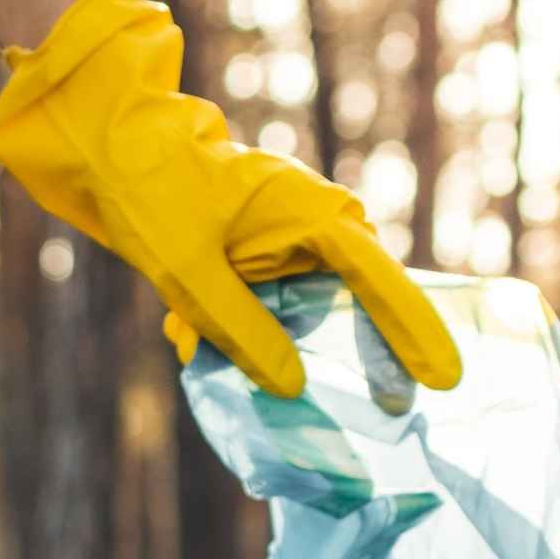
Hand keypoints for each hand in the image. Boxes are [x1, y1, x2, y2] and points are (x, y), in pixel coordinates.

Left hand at [0, 0, 461, 398]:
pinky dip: (249, 327)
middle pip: (360, 301)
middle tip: (388, 411)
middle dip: (363, 355)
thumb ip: (241, 330)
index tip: (446, 379)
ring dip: (288, 343)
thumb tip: (293, 386)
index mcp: (313, 217)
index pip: (382, 282)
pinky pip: (278, 300)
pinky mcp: (266, 250)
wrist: (113, 147)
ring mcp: (293, 236)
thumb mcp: (189, 273)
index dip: (415, 334)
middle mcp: (316, 224)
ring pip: (315, 307)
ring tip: (283, 392)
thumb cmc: (152, 195)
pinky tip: (192, 342)